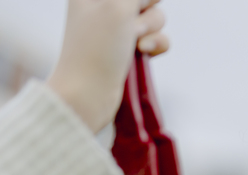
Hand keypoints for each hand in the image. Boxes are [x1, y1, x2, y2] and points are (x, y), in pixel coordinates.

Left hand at [46, 0, 168, 132]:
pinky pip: (158, 38)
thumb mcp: (119, 5)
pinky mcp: (131, 48)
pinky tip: (144, 54)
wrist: (89, 93)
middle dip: (146, 10)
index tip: (132, 8)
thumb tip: (149, 0)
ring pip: (156, 17)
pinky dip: (157, 45)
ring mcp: (119, 27)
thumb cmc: (97, 46)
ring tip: (135, 44)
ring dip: (152, 30)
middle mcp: (106, 4)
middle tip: (130, 25)